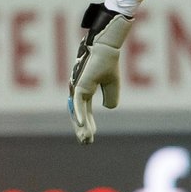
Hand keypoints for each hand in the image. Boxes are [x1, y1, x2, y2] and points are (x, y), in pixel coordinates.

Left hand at [67, 3, 132, 143]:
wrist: (108, 48)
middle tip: (85, 143)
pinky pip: (79, 103)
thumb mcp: (112, 84)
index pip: (84, 111)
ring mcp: (78, 87)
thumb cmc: (109, 62)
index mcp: (85, 89)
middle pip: (79, 114)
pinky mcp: (80, 85)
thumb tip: (108, 108)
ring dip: (81, 126)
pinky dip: (80, 115)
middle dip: (82, 129)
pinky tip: (82, 126)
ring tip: (85, 140)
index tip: (90, 137)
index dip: (87, 124)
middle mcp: (79, 90)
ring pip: (78, 111)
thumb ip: (111, 96)